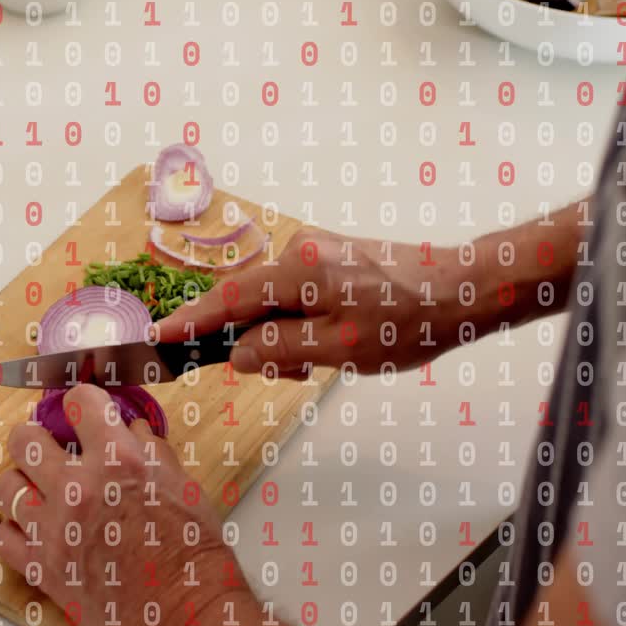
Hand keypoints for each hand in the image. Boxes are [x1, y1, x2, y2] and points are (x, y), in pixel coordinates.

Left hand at [0, 384, 276, 625]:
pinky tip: (35, 527)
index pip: (79, 402)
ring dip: (24, 482)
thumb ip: (152, 450)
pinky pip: (3, 536)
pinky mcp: (42, 567)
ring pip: (6, 484)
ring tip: (41, 489)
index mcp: (119, 461)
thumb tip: (134, 430)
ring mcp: (54, 529)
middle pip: (23, 438)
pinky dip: (16, 529)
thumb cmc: (193, 554)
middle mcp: (79, 489)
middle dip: (37, 436)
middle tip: (50, 446)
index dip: (82, 403)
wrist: (186, 613)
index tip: (83, 411)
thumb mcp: (184, 486)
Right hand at [158, 227, 469, 376]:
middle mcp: (299, 250)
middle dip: (250, 339)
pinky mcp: (335, 258)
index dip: (191, 321)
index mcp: (294, 269)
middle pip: (247, 298)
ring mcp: (318, 251)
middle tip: (285, 375)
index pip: (226, 298)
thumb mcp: (337, 348)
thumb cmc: (408, 320)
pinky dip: (299, 322)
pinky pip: (298, 293)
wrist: (468, 289)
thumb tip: (237, 352)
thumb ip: (278, 349)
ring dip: (281, 335)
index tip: (158, 336)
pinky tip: (328, 345)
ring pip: (274, 300)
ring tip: (317, 365)